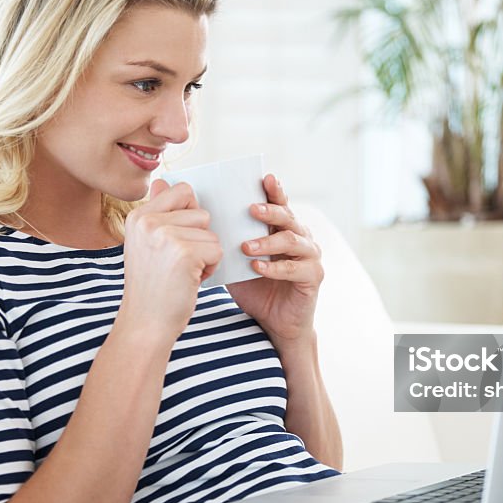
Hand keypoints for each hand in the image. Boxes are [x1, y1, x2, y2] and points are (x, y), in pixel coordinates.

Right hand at [118, 179, 221, 342]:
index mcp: (139, 216)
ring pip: (211, 233)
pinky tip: (190, 281)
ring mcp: (165, 236)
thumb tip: (163, 179)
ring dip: (206, 255)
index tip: (178, 240)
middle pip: (202, 213)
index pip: (182, 190)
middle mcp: (149, 221)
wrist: (145, 324)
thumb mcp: (146, 244)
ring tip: (183, 273)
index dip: (191, 215)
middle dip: (200, 239)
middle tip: (179, 263)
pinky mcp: (184, 253)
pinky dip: (210, 269)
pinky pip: (216, 250)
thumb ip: (159, 212)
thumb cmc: (152, 286)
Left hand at [226, 174, 322, 344]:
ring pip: (291, 239)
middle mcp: (300, 237)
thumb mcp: (233, 259)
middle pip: (288, 216)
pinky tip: (256, 268)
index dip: (274, 190)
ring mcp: (310, 256)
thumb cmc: (254, 288)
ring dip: (267, 241)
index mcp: (282, 228)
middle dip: (270, 210)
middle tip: (250, 209)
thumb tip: (190, 211)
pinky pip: (294, 268)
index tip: (264, 178)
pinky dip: (274, 267)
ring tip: (245, 247)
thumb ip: (219, 237)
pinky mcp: (313, 276)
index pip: (279, 203)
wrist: (275, 324)